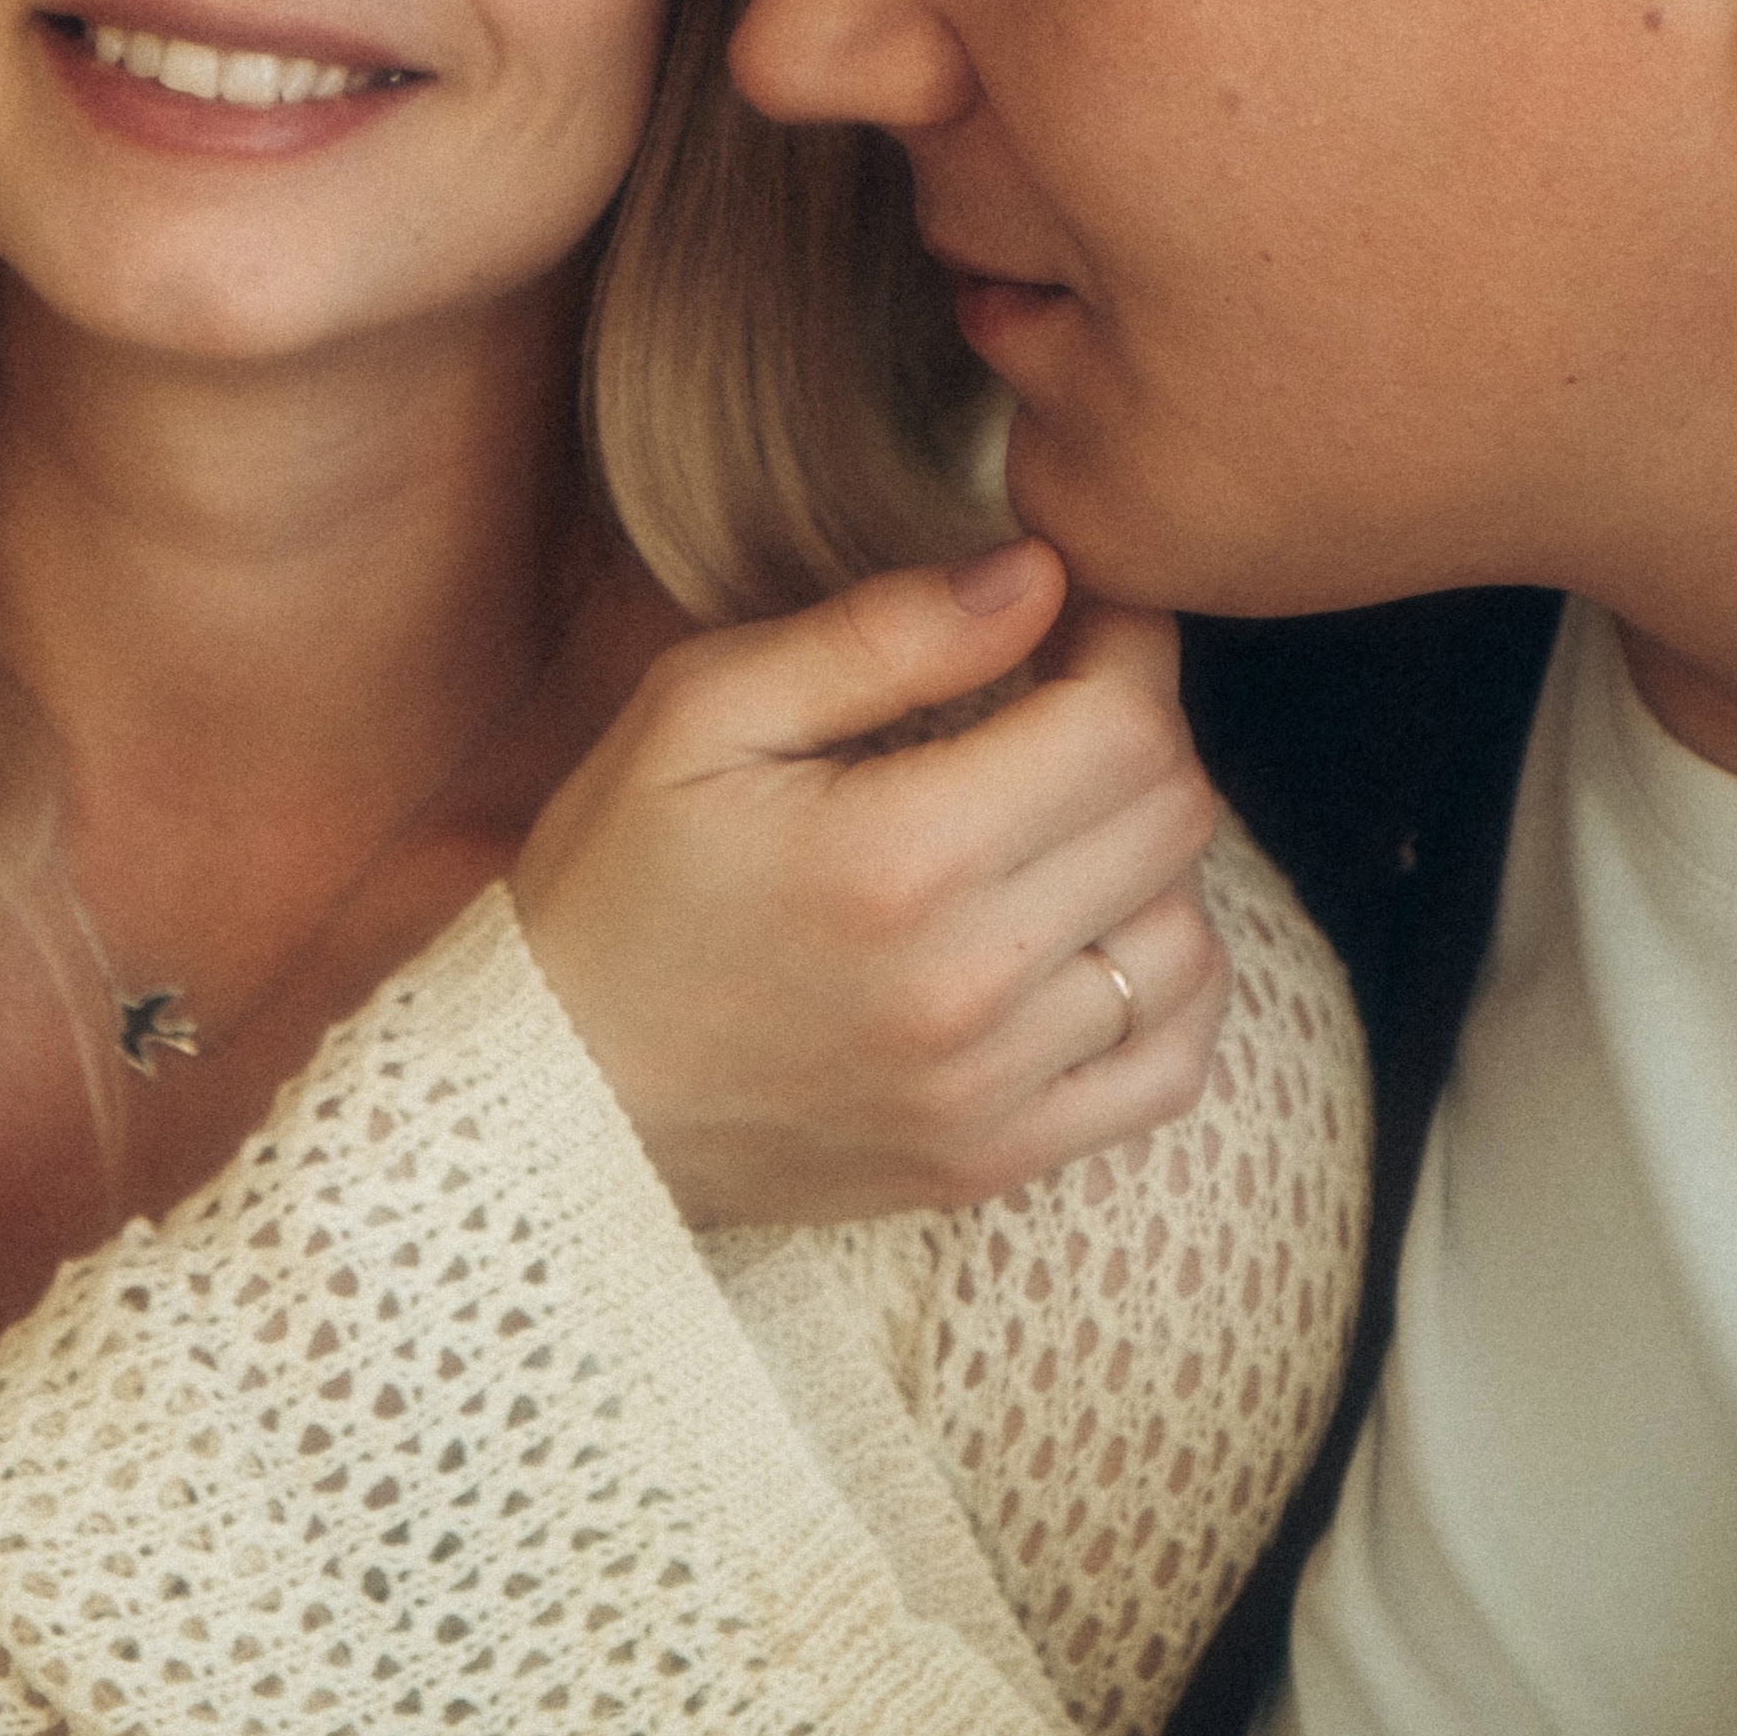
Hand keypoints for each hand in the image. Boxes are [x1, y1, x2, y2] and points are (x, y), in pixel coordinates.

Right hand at [508, 539, 1228, 1225]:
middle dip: (1140, 728)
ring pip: (1186, 941)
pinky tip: (1092, 934)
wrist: (550, 1094)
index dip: (1129, 643)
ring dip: (1151, 859)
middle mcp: (966, 983)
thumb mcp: (701, 711)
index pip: (1122, 726)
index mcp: (897, 856)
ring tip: (1062, 820)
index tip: (1084, 613)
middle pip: (1172, 819)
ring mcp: (989, 1089)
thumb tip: (1039, 576)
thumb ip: (881, 633)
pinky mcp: (993, 1160)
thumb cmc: (615, 878)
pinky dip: (1166, 988)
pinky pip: (1168, 1067)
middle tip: (1064, 698)